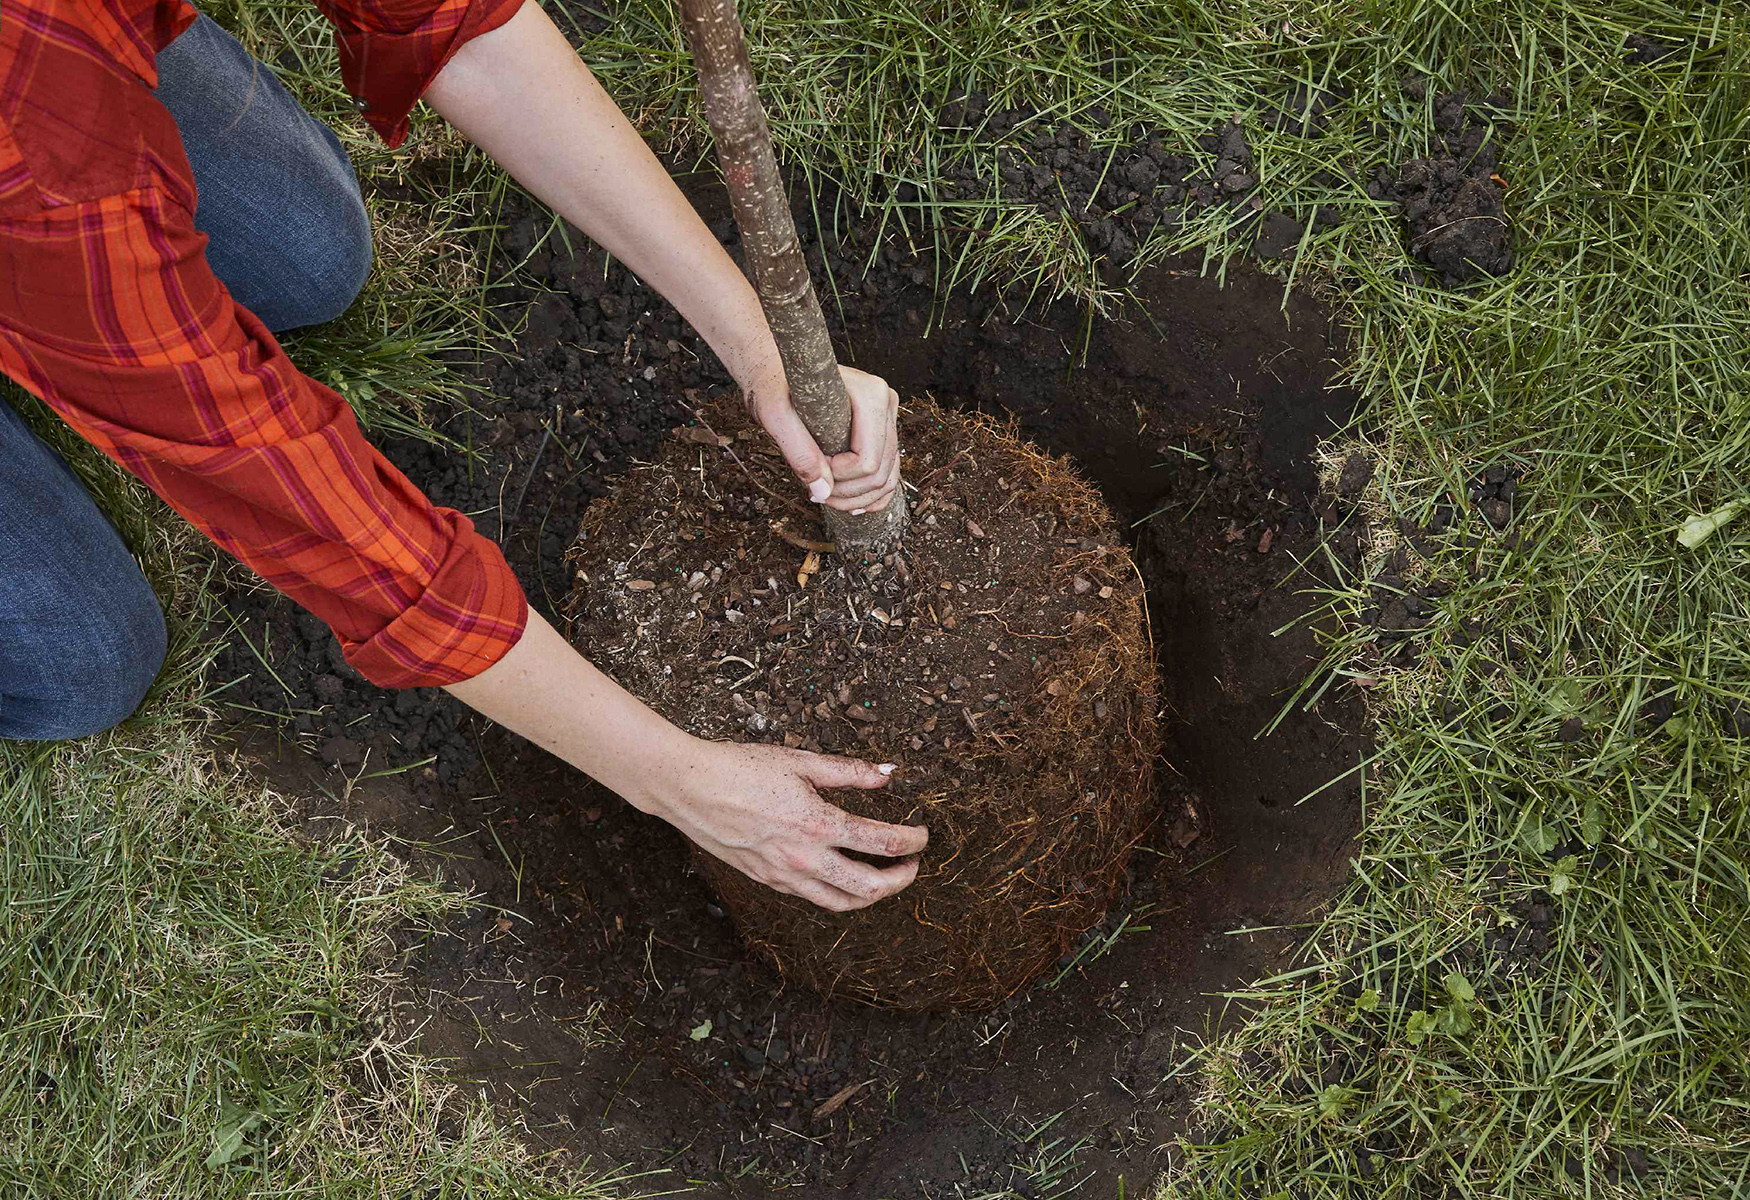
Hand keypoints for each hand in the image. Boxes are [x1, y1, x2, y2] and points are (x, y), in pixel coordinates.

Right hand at [638, 738, 927, 910]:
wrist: (689, 787)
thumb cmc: (741, 767)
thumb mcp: (800, 761)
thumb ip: (849, 771)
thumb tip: (887, 773)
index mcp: (818, 824)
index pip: (881, 842)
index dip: (910, 841)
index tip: (923, 836)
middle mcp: (804, 858)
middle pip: (869, 887)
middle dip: (900, 880)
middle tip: (913, 865)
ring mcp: (784, 875)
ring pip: (841, 902)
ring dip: (871, 896)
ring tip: (885, 881)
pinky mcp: (766, 880)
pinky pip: (812, 897)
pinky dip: (838, 893)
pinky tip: (843, 876)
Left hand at [747, 364, 901, 514]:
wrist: (777, 373)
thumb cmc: (775, 387)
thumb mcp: (776, 416)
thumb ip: (799, 452)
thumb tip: (823, 491)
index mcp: (870, 394)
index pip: (867, 459)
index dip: (838, 476)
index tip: (812, 466)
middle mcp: (886, 403)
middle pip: (880, 473)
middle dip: (846, 492)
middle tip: (814, 492)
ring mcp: (888, 418)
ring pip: (887, 478)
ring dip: (857, 499)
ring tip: (825, 496)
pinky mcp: (883, 431)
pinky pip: (889, 474)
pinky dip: (870, 495)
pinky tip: (849, 502)